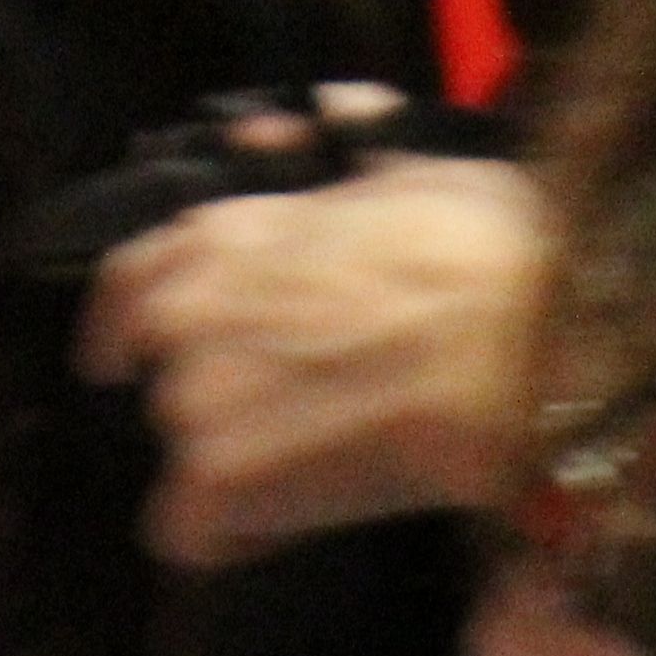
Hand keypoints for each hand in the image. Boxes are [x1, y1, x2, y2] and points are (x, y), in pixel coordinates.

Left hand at [76, 153, 550, 563]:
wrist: (527, 345)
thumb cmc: (493, 257)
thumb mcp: (414, 168)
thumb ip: (356, 148)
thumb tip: (342, 116)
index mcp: (223, 234)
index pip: (127, 286)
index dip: (130, 331)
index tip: (130, 361)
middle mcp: (186, 311)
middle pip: (162, 386)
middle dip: (215, 411)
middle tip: (289, 432)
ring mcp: (194, 395)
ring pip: (184, 460)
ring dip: (237, 476)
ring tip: (321, 477)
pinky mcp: (218, 477)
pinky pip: (193, 534)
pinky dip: (238, 540)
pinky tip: (298, 527)